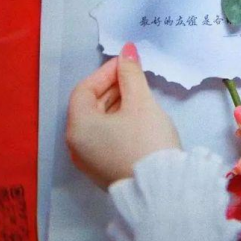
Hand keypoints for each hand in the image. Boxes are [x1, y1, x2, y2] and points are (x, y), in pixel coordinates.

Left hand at [67, 43, 180, 187]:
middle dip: (112, 87)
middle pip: (90, 106)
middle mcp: (77, 145)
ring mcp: (89, 160)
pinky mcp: (104, 170)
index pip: (85, 89)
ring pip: (98, 122)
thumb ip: (131, 73)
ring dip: (116, 104)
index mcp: (79, 126)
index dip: (105, 72)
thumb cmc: (147, 141)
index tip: (127, 63)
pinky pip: (105, 138)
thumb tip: (127, 50)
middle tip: (135, 75)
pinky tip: (137, 116)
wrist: (163, 190)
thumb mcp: (140, 102)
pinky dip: (117, 122)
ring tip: (139, 94)